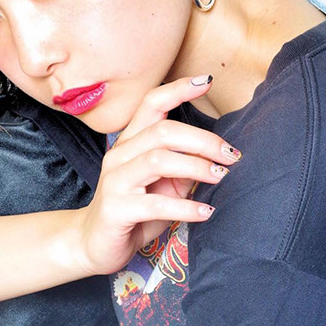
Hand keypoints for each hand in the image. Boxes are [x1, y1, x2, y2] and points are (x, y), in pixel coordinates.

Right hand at [76, 76, 241, 275]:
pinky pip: (155, 204)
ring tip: (221, 178)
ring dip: (196, 166)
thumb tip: (217, 158)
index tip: (206, 81)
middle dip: (203, 140)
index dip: (178, 89)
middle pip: (163, 131)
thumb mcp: (164, 186)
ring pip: (158, 160)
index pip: (151, 103)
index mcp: (131, 142)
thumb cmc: (134, 211)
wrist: (94, 244)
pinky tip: (207, 212)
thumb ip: (184, 168)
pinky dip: (186, 207)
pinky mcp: (116, 209)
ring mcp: (114, 180)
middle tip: (231, 156)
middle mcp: (119, 155)